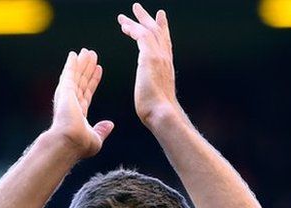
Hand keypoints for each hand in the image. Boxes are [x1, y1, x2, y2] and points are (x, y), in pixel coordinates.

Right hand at [50, 48, 113, 158]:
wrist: (69, 142)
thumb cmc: (80, 145)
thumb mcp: (96, 138)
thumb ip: (101, 130)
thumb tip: (110, 125)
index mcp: (78, 114)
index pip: (87, 93)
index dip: (93, 81)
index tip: (99, 70)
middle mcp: (71, 104)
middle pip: (81, 82)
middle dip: (87, 69)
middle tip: (92, 56)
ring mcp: (67, 97)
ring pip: (76, 76)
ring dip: (81, 64)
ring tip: (87, 52)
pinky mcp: (65, 91)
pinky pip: (69, 74)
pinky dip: (71, 64)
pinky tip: (74, 55)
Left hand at [117, 3, 180, 127]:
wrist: (162, 113)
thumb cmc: (157, 113)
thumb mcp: (155, 97)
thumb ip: (153, 92)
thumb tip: (151, 100)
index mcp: (166, 68)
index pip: (164, 44)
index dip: (161, 31)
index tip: (158, 20)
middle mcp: (165, 59)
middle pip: (158, 33)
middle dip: (149, 19)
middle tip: (139, 8)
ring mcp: (159, 57)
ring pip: (149, 31)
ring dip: (138, 20)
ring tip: (128, 11)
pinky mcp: (150, 57)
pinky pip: (141, 36)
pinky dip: (133, 29)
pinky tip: (124, 26)